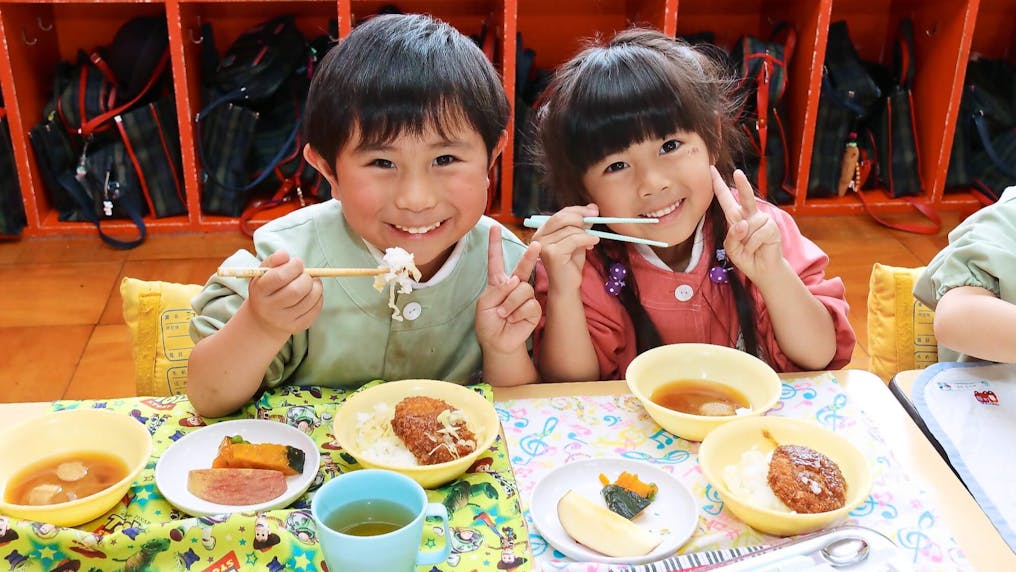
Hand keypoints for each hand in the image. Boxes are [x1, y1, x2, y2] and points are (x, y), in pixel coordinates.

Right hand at [247, 250, 323, 336]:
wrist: (263, 319)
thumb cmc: (267, 289)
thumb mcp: (263, 273)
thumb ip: (274, 260)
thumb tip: (285, 254)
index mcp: (259, 291)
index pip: (279, 277)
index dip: (293, 266)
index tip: (297, 263)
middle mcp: (269, 308)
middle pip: (296, 290)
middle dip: (306, 277)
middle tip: (305, 274)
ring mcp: (284, 320)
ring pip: (310, 300)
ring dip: (316, 286)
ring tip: (311, 282)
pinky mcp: (297, 327)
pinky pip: (315, 310)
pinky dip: (318, 298)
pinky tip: (312, 294)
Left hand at [476, 226, 541, 353]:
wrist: (497, 342)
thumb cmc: (488, 323)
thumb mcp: (484, 304)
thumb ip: (497, 290)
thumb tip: (516, 280)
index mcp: (498, 282)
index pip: (496, 260)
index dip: (494, 244)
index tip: (494, 227)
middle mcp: (514, 286)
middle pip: (522, 266)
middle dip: (530, 255)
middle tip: (536, 244)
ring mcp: (526, 296)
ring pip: (523, 289)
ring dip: (511, 303)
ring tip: (504, 314)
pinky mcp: (534, 308)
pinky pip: (529, 304)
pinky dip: (519, 313)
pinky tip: (514, 320)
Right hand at [530, 204, 600, 292]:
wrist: (567, 286)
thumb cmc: (570, 264)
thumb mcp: (577, 239)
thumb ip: (582, 224)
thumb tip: (592, 206)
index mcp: (542, 232)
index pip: (560, 214)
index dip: (577, 210)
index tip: (593, 210)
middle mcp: (538, 237)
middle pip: (562, 217)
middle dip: (581, 216)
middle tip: (595, 219)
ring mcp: (543, 245)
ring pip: (570, 229)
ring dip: (586, 233)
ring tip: (592, 241)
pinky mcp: (552, 253)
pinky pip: (574, 239)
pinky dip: (587, 239)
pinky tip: (593, 243)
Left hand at [711, 166, 784, 281]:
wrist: (762, 270)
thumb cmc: (745, 256)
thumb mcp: (731, 248)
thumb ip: (732, 236)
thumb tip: (743, 224)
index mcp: (736, 217)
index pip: (726, 199)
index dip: (719, 185)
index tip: (712, 170)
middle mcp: (750, 215)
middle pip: (745, 197)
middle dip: (742, 184)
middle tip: (737, 172)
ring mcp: (762, 220)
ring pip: (748, 227)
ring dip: (746, 242)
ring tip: (751, 248)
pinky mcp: (772, 228)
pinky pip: (756, 235)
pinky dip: (753, 246)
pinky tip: (758, 249)